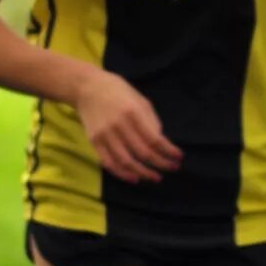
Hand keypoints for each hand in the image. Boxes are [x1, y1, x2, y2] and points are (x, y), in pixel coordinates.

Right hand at [76, 69, 179, 183]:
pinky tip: (134, 178)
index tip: (179, 157)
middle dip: (161, 164)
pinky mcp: (94, 142)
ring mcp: (105, 135)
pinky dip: (122, 174)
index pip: (154, 139)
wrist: (87, 88)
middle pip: (143, 153)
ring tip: (155, 177)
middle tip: (172, 168)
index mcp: (133, 112)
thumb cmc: (118, 92)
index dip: (168, 151)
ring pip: (126, 162)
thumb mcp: (140, 100)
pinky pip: (109, 163)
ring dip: (143, 173)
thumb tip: (161, 142)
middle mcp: (119, 125)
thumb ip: (151, 121)